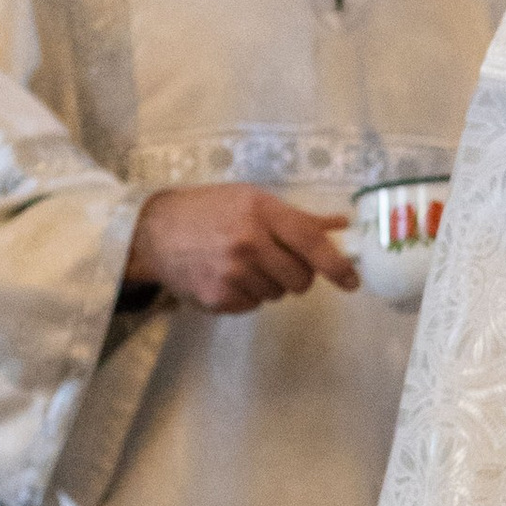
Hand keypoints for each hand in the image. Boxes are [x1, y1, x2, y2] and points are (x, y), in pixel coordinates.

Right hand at [125, 186, 358, 311]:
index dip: (337, 265)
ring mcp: (232, 273)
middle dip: (297, 274)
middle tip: (276, 260)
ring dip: (270, 284)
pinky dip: (247, 295)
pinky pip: (253, 305)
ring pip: (278, 294)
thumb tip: (340, 225)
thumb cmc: (209, 210)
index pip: (311, 242)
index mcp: (261, 212)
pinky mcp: (218, 298)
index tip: (352, 281)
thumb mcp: (252, 200)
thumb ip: (297, 218)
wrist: (154, 232)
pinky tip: (227, 275)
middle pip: (301, 279)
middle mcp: (248, 243)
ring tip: (243, 263)